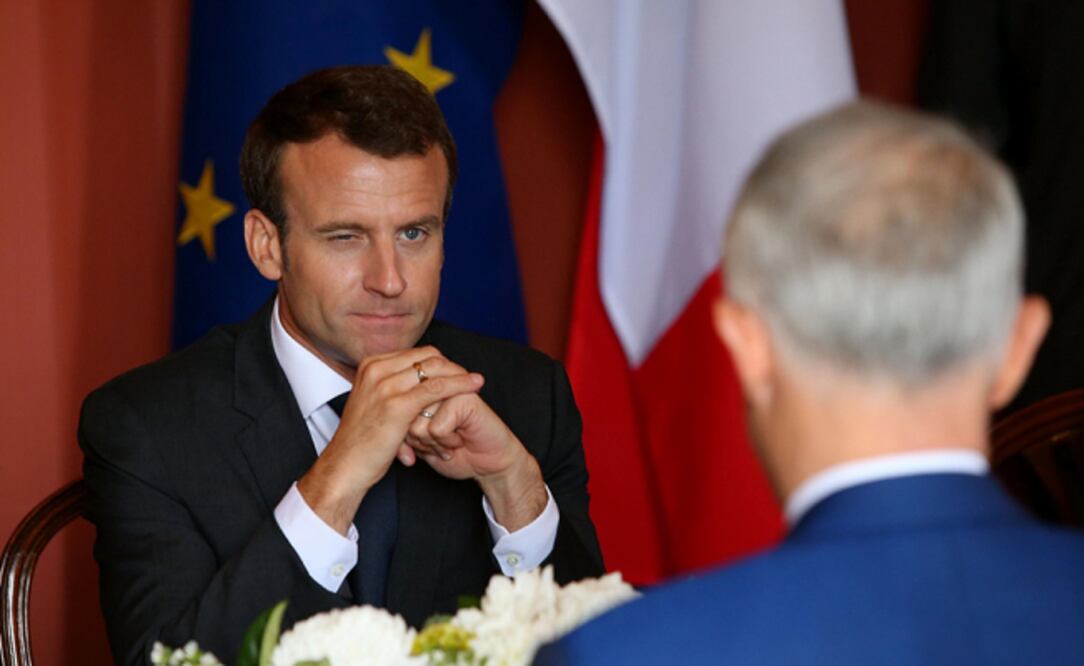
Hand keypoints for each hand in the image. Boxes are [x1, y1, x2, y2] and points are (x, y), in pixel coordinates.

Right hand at [297, 346, 481, 534]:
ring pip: (434, 369)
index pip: (416, 353)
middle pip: (427, 356)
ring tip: (477, 382)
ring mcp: (385, 385)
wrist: (344, 466)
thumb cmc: (360, 441)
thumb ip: (389, 387)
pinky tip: (474, 388)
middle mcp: (376, 369)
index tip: (456, 372)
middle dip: (452, 365)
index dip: (440, 362)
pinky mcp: (397, 404)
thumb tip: (412, 380)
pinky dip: (459, 385)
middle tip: (470, 377)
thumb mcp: (371, 403)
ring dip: (459, 374)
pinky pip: (436, 388)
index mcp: (370, 366)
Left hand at [405, 391, 548, 530]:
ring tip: (448, 442)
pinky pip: (436, 428)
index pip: (391, 407)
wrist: (488, 462)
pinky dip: (445, 442)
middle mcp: (433, 382)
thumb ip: (398, 422)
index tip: (420, 443)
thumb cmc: (451, 451)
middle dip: (416, 438)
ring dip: (431, 442)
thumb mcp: (415, 439)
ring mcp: (449, 387)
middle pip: (402, 414)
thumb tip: (383, 415)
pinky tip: (459, 441)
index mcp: (420, 386)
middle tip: (436, 443)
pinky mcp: (464, 398)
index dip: (403, 433)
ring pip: (416, 421)